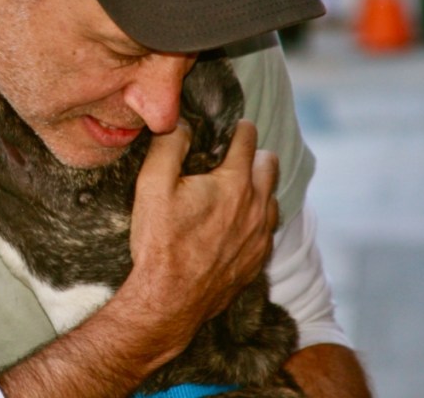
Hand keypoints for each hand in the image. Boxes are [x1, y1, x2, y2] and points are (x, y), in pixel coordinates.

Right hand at [0, 120, 280, 397]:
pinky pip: (266, 229)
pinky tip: (230, 225)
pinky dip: (254, 219)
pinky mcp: (257, 260)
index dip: (236, 128)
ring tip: (229, 193)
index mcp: (234, 182)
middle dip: (253, 155)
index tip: (226, 129)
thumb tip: (182, 123)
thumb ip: (169, 145)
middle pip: (270, 164)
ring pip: (272, 197)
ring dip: (256, 188)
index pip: (248, 138)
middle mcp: (257, 206)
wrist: (169, 300)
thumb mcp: (152, 185)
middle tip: (227, 160)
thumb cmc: (160, 242)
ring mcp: (261, 235)